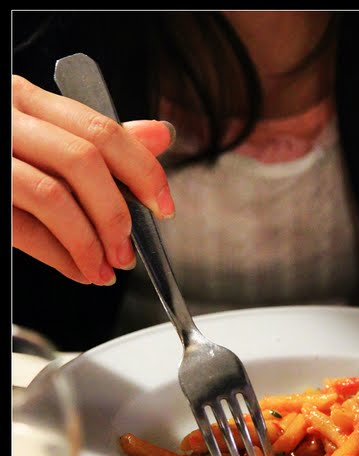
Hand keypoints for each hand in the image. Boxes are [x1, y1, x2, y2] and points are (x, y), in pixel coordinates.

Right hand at [12, 75, 174, 284]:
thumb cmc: (3, 155)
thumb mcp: (45, 137)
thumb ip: (98, 140)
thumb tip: (158, 137)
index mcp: (30, 102)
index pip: (102, 130)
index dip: (143, 172)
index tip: (163, 206)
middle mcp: (8, 121)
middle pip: (83, 162)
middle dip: (117, 214)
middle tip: (129, 250)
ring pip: (53, 196)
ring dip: (90, 242)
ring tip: (105, 267)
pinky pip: (24, 230)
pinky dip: (60, 257)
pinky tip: (79, 270)